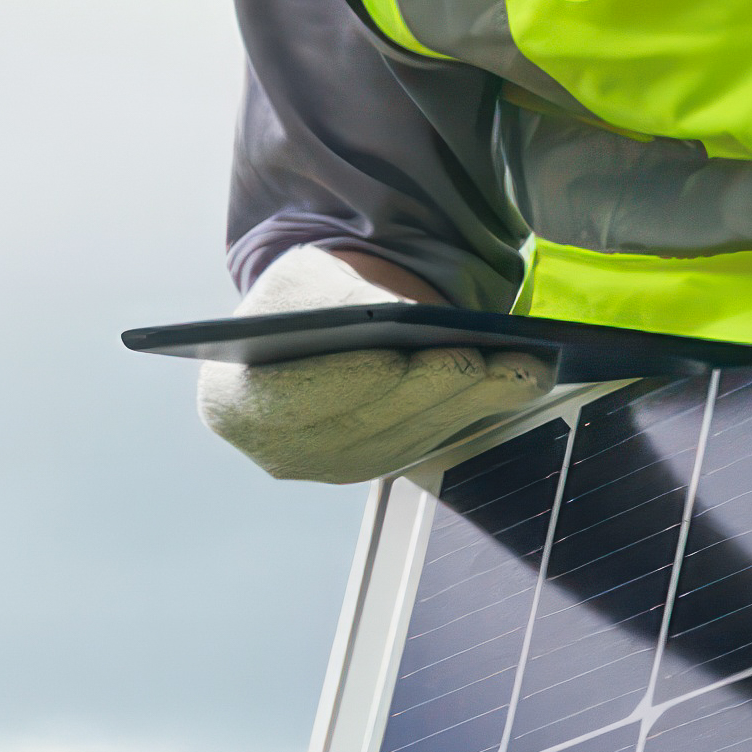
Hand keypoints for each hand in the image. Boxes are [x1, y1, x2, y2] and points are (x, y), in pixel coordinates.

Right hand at [197, 244, 547, 484]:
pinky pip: (433, 441)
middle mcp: (276, 451)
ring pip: (409, 439)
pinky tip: (520, 378)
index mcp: (232, 401)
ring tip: (517, 364)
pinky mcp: (375, 468)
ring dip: (468, 401)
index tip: (392, 358)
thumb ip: (336, 304)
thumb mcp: (302, 282)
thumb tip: (399, 321)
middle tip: (472, 356)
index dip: (343, 380)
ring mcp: (326, 469)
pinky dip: (479, 409)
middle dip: (423, 389)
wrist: (311, 326)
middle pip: (360, 425)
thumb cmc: (301, 298)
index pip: (288, 400)